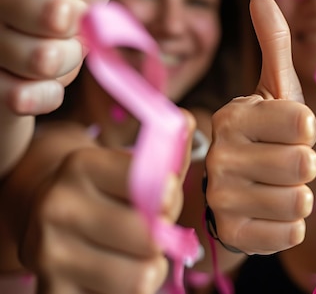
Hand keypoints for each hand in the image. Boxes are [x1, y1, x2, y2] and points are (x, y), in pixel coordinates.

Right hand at [0, 0, 151, 175]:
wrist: (29, 65)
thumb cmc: (67, 4)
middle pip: (57, 14)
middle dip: (75, 27)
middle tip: (61, 23)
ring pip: (48, 58)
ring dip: (65, 63)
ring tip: (49, 51)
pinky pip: (33, 96)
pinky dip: (47, 94)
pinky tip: (34, 82)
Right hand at [15, 109, 193, 293]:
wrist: (45, 218)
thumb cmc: (106, 191)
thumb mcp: (131, 165)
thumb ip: (167, 151)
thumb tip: (187, 121)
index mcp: (81, 166)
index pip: (156, 188)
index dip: (171, 198)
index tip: (164, 199)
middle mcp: (57, 207)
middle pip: (149, 239)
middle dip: (163, 240)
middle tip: (154, 234)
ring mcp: (48, 253)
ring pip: (139, 277)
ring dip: (150, 271)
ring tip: (138, 258)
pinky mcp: (51, 291)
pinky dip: (128, 291)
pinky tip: (116, 275)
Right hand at [205, 0, 315, 253]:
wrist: (230, 188)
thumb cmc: (263, 133)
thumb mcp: (273, 88)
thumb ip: (273, 43)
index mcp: (234, 115)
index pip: (304, 123)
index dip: (307, 129)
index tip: (290, 130)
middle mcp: (220, 155)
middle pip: (305, 164)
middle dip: (305, 163)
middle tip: (284, 160)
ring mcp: (222, 198)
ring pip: (301, 200)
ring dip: (300, 194)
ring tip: (277, 185)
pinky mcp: (232, 233)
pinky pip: (291, 232)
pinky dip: (291, 223)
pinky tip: (271, 209)